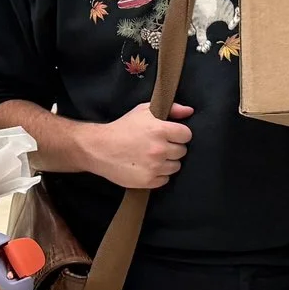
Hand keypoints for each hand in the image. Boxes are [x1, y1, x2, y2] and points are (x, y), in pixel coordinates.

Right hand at [75, 102, 194, 188]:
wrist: (99, 148)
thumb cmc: (123, 127)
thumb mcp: (144, 111)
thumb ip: (170, 109)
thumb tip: (189, 111)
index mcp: (160, 130)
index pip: (186, 135)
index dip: (178, 134)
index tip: (169, 135)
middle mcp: (159, 149)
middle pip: (182, 151)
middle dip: (172, 148)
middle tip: (158, 146)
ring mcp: (154, 166)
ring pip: (175, 166)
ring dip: (167, 162)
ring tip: (153, 157)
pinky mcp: (148, 180)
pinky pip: (165, 179)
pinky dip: (158, 175)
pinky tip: (148, 167)